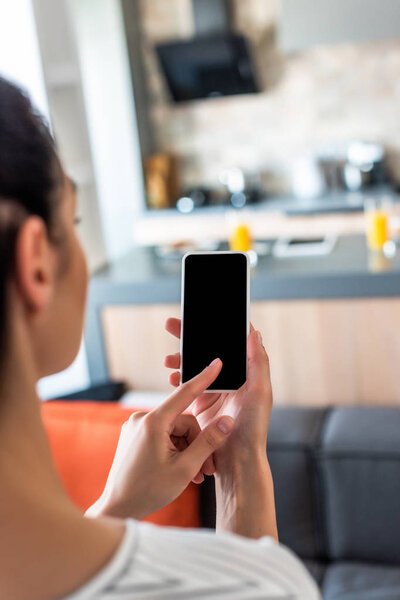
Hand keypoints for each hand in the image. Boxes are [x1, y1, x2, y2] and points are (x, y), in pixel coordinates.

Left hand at [86, 358, 234, 520]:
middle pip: (183, 421)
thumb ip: (208, 442)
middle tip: (206, 470)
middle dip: (197, 444)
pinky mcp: (135, 436)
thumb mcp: (185, 468)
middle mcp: (141, 419)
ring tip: (193, 476)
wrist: (118, 508)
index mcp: (152, 422)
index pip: (184, 393)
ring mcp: (136, 427)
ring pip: (175, 430)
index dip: (204, 378)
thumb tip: (227, 421)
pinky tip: (180, 471)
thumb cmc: (148, 491)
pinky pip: (163, 435)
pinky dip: (175, 450)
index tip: (217, 362)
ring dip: (188, 451)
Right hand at [164, 319, 272, 467]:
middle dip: (190, 337)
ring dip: (181, 359)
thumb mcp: (261, 392)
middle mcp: (230, 379)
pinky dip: (178, 378)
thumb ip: (258, 362)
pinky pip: (187, 385)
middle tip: (172, 325)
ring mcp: (215, 391)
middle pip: (208, 350)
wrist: (237, 461)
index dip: (214, 327)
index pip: (229, 342)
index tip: (199, 316)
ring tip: (169, 360)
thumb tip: (254, 332)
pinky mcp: (202, 404)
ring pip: (195, 366)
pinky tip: (172, 377)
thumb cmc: (254, 428)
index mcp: (245, 372)